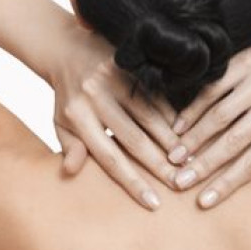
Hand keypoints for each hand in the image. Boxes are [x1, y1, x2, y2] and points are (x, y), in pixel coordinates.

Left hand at [49, 22, 182, 209]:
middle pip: (134, 139)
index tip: (153, 203)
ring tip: (190, 160)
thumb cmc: (67, 96)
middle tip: (181, 184)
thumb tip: (71, 171)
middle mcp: (96, 97)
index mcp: (77, 115)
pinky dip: (174, 115)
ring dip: (172, 141)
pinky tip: (189, 131)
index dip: (132, 181)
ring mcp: (116, 79)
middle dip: (160, 165)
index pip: (108, 157)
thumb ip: (69, 147)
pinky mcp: (132, 66)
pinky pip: (157, 95)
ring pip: (151, 117)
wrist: (66, 46)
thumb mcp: (60, 123)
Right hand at [165, 24, 250, 207]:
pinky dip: (193, 108)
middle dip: (204, 164)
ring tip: (173, 157)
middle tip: (179, 182)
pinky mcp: (242, 62)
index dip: (228, 182)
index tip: (204, 201)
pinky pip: (212, 89)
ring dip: (193, 138)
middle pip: (234, 141)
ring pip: (219, 115)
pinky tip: (177, 126)